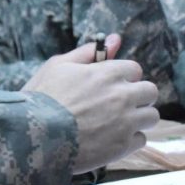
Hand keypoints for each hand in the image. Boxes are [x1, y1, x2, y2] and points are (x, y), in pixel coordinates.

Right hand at [24, 34, 159, 173]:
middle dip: (137, 96)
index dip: (124, 77)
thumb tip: (115, 39)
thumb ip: (89, 51)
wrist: (33, 136)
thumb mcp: (59, 65)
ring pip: (151, 116)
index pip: (135, 70)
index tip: (112, 86)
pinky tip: (111, 139)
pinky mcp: (122, 146)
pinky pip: (141, 139)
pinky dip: (130, 140)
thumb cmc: (42, 98)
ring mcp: (125, 122)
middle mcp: (122, 95)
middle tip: (118, 104)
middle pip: (150, 91)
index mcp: (109, 73)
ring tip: (117, 123)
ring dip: (138, 118)